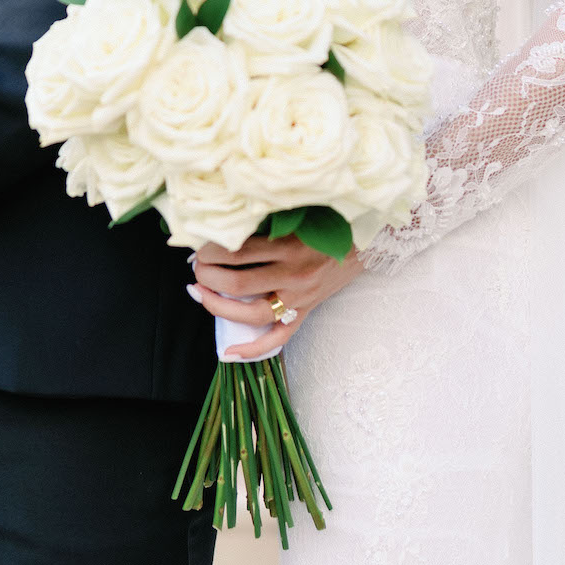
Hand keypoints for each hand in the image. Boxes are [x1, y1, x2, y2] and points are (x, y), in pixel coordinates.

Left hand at [189, 231, 363, 363]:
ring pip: (251, 312)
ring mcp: (300, 297)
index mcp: (289, 245)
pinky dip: (253, 348)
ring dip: (218, 306)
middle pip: (238, 283)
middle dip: (208, 276)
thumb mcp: (298, 214)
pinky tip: (230, 350)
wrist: (368, 240)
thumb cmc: (330, 221)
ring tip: (200, 294)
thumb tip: (225, 229)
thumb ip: (266, 221)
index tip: (198, 246)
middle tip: (196, 269)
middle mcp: (293, 274)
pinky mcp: (306, 311)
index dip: (210, 251)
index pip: (237, 252)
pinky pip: (279, 336)